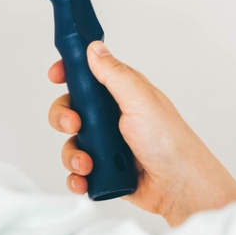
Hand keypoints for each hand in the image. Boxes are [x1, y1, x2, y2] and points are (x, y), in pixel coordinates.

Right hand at [48, 42, 235, 225]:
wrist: (180, 186)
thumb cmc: (169, 140)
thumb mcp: (140, 99)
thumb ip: (113, 74)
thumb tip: (94, 48)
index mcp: (121, 94)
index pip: (88, 76)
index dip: (69, 73)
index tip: (56, 75)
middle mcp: (112, 117)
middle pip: (71, 109)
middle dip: (64, 117)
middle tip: (74, 124)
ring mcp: (108, 145)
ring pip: (72, 143)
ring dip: (72, 154)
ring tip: (87, 163)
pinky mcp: (105, 170)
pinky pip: (78, 172)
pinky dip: (76, 177)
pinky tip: (85, 179)